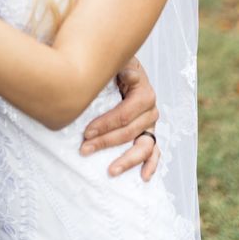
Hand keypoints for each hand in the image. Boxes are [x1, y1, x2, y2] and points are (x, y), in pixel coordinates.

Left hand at [79, 56, 159, 180]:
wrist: (122, 69)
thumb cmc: (116, 66)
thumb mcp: (119, 61)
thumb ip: (124, 67)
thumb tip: (130, 75)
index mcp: (144, 94)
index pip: (123, 115)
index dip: (104, 125)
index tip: (85, 132)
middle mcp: (151, 111)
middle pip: (129, 133)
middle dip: (105, 143)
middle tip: (84, 149)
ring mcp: (151, 125)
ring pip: (143, 147)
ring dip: (127, 160)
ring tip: (111, 171)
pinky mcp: (149, 134)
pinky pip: (154, 152)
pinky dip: (151, 165)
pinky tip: (143, 177)